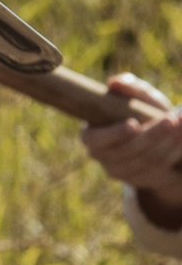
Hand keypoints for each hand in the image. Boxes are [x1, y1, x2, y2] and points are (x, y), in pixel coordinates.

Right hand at [83, 74, 181, 233]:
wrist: (157, 137)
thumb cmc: (141, 111)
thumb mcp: (138, 97)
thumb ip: (129, 87)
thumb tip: (114, 83)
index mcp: (91, 135)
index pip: (95, 139)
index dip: (113, 133)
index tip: (134, 124)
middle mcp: (102, 156)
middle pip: (127, 150)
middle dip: (152, 135)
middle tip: (171, 119)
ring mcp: (121, 172)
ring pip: (146, 160)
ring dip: (168, 143)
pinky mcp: (141, 181)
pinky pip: (159, 170)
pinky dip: (174, 152)